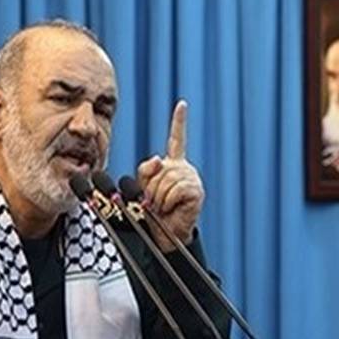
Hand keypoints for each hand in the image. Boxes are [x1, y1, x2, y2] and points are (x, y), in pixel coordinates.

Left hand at [137, 100, 203, 250]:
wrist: (165, 234)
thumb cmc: (153, 212)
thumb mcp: (143, 187)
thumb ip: (145, 170)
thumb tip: (159, 159)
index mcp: (173, 164)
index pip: (177, 139)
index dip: (179, 121)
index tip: (182, 104)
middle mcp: (184, 168)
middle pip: (158, 169)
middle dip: (150, 187)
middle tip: (156, 202)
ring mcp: (191, 178)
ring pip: (165, 180)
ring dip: (159, 197)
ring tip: (164, 206)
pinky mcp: (196, 190)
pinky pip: (174, 190)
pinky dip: (168, 201)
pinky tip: (174, 207)